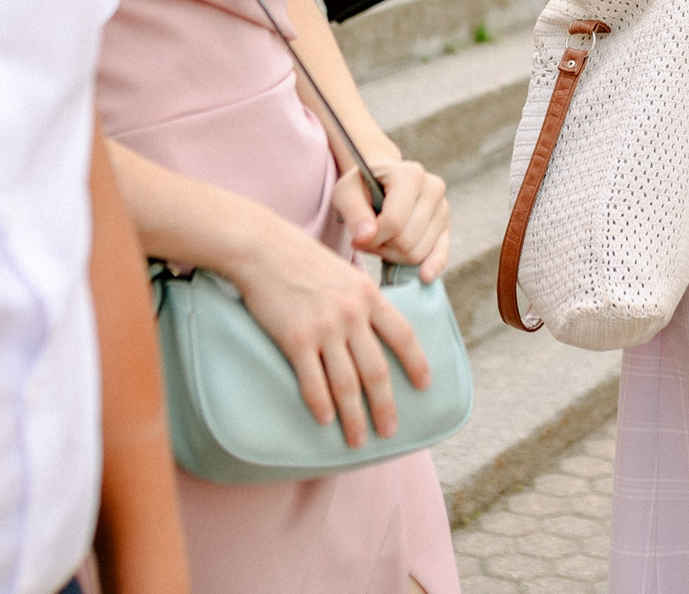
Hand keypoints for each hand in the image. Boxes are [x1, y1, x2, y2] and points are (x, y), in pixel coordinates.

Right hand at [231, 214, 432, 448]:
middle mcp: (352, 314)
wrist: (262, 248)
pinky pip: (312, 381)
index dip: (417, 363)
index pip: (403, 335)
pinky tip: (326, 421)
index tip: (425, 385)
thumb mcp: (345, 272)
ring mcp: (324, 328)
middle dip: (385, 405)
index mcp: (369, 296)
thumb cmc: (302, 258)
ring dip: (354, 417)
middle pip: (376, 370)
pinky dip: (321, 405)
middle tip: (390, 431)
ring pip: (346, 384)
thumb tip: (374, 326)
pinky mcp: (295, 339)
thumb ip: (362, 299)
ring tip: (357, 439)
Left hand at [332, 159, 451, 281]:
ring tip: (383, 240)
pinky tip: (424, 275)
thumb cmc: (362, 187)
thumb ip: (353, 213)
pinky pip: (440, 255)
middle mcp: (433, 188)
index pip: (394, 222)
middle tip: (369, 240)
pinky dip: (431, 267)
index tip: (358, 239)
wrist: (382, 183)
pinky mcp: (446, 227)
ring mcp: (443, 208)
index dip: (373, 238)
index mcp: (410, 174)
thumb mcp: (346, 193)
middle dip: (383, 248)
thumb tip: (366, 237)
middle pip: (406, 240)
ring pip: (418, 252)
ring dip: (394, 255)